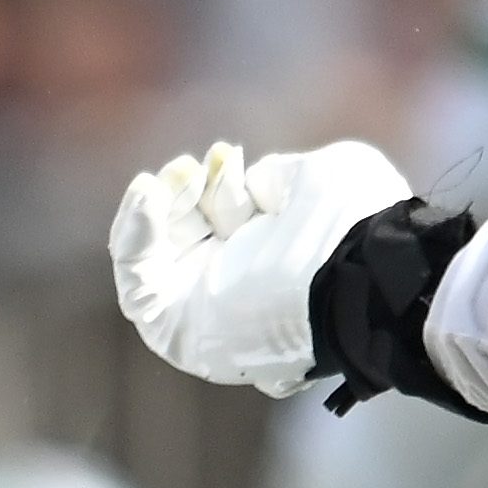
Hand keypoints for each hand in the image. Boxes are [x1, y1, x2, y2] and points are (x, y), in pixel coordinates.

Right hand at [111, 140, 414, 397]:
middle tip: (194, 167)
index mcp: (280, 258)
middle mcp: (245, 288)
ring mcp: (211, 313)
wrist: (357, 268)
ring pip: (159, 258)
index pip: (228, 222)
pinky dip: (130, 238)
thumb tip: (248, 185)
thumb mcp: (313, 179)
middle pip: (189, 236)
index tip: (224, 155)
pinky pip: (138, 289)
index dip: (220, 184)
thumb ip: (273, 180)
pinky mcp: (180, 332)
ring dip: (159, 208)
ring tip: (178, 175)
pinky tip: (147, 192)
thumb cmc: (348, 224)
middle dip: (186, 192)